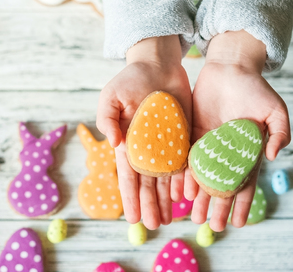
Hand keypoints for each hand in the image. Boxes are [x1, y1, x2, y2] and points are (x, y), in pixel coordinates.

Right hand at [96, 35, 192, 228]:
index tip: (134, 219)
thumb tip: (115, 144)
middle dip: (149, 205)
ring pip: (165, 179)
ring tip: (170, 220)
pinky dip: (183, 181)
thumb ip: (107, 118)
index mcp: (128, 142)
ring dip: (165, 200)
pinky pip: (183, 164)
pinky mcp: (182, 138)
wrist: (158, 65)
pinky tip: (185, 197)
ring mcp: (165, 145)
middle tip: (155, 226)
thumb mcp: (111, 95)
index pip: (128, 176)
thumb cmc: (131, 79)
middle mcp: (146, 149)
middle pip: (147, 184)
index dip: (130, 198)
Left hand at [186, 30, 290, 231]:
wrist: (229, 68)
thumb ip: (279, 132)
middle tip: (211, 226)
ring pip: (201, 176)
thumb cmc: (255, 88)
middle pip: (220, 184)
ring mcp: (207, 144)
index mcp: (246, 151)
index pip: (244, 183)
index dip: (242, 203)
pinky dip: (183, 174)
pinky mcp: (191, 134)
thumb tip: (273, 156)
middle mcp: (225, 152)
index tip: (238, 223)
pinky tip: (179, 190)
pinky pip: (185, 158)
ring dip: (198, 196)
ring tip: (193, 215)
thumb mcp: (275, 110)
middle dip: (216, 206)